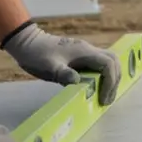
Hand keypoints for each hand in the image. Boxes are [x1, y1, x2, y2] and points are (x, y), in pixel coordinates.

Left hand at [0, 22, 120, 105]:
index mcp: (84, 52)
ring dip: (111, 78)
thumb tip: (78, 82)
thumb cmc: (36, 54)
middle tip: (107, 99)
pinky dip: (103, 76)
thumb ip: (63, 74)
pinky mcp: (82, 56)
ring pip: (109, 62)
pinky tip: (96, 88)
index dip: (110, 82)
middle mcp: (89, 50)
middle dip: (114, 81)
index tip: (103, 97)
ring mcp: (86, 52)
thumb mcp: (48, 66)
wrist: (27, 42)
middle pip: (114, 62)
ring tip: (104, 95)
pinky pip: (100, 65)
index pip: (108, 65)